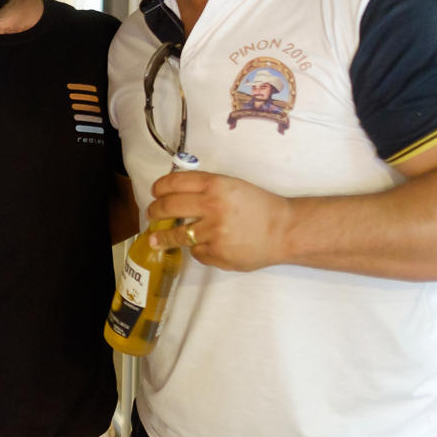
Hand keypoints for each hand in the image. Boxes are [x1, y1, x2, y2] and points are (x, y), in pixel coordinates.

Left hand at [145, 170, 292, 271]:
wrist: (285, 231)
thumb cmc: (259, 206)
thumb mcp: (233, 186)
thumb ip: (206, 188)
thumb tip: (174, 192)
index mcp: (216, 185)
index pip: (175, 183)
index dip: (159, 187)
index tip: (154, 192)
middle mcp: (212, 206)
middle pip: (169, 207)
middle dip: (155, 210)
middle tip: (151, 214)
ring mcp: (214, 232)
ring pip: (177, 235)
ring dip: (162, 237)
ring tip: (154, 239)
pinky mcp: (218, 254)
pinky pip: (197, 252)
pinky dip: (198, 249)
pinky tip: (207, 246)